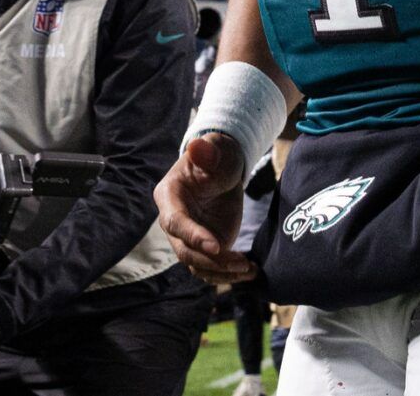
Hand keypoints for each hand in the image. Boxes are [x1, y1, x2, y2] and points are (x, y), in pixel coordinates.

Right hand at [154, 135, 253, 284]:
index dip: (193, 235)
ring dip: (222, 272)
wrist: (224, 169)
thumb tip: (197, 146)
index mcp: (169, 196)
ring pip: (197, 265)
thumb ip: (208, 152)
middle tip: (240, 263)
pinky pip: (211, 268)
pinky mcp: (205, 247)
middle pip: (184, 250)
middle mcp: (173, 221)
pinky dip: (229, 274)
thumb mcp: (216, 151)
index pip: (175, 222)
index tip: (216, 246)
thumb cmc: (217, 156)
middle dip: (211, 261)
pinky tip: (251, 271)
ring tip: (248, 269)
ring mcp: (189, 236)